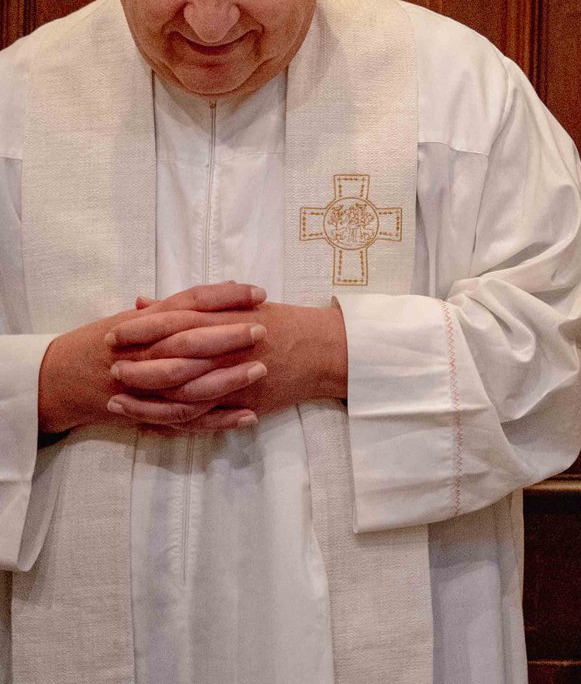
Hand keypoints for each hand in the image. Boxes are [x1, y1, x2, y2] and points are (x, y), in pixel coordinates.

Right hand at [36, 281, 265, 434]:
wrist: (60, 379)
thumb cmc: (108, 342)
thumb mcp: (140, 318)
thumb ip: (183, 306)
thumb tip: (230, 288)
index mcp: (145, 323)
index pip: (190, 303)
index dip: (225, 297)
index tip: (258, 293)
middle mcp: (144, 353)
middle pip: (190, 343)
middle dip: (228, 337)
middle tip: (262, 330)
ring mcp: (144, 387)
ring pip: (189, 385)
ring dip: (227, 379)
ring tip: (260, 370)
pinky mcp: (148, 414)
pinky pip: (185, 421)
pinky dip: (218, 420)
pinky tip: (249, 416)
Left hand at [106, 296, 347, 430]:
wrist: (324, 349)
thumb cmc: (285, 322)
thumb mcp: (240, 304)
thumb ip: (193, 304)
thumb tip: (144, 301)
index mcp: (224, 319)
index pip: (173, 321)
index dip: (141, 329)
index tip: (114, 334)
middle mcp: (225, 347)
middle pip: (170, 358)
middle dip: (137, 365)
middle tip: (111, 368)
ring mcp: (232, 376)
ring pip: (179, 392)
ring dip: (145, 398)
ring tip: (117, 401)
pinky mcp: (239, 401)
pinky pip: (200, 415)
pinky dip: (173, 420)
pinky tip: (150, 423)